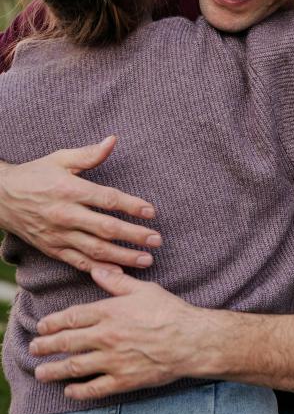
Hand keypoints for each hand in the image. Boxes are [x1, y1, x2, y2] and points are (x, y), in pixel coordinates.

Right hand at [0, 136, 160, 272]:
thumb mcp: (60, 159)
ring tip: (147, 260)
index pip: (107, 199)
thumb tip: (113, 140)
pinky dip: (100, 270)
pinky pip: (79, 263)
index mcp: (70, 191)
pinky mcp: (52, 249)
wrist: (0, 197)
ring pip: (96, 250)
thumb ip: (89, 154)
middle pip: (106, 228)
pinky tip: (120, 274)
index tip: (152, 212)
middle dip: (134, 236)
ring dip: (123, 257)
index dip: (132, 206)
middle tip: (157, 240)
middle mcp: (65, 215)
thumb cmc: (35, 174)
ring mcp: (58, 235)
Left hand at [30, 267, 211, 399]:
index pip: (72, 317)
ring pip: (74, 367)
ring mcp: (113, 360)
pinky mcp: (123, 380)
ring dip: (54, 371)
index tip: (42, 326)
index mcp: (110, 313)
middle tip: (34, 348)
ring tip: (42, 372)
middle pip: (66, 342)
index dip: (53, 322)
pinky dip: (78, 391)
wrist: (192, 340)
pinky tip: (70, 390)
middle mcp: (106, 337)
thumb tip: (97, 270)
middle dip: (46, 346)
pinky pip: (94, 389)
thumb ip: (117, 282)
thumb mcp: (145, 290)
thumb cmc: (171, 312)